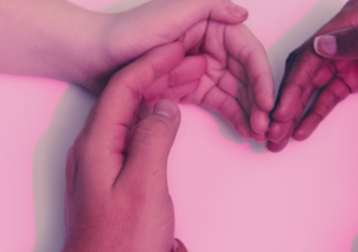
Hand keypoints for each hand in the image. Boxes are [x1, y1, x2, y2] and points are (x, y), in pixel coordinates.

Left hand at [51, 41, 203, 251]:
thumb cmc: (121, 251)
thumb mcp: (146, 190)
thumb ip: (154, 141)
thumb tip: (165, 106)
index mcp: (98, 144)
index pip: (125, 86)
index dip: (155, 61)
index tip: (183, 46)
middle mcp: (94, 148)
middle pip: (126, 94)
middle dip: (160, 71)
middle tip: (196, 59)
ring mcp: (100, 165)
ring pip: (131, 113)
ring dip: (159, 93)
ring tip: (192, 80)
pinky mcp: (110, 180)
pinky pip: (134, 135)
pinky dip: (156, 119)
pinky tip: (172, 120)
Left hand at [83, 0, 273, 139]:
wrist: (90, 56)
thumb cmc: (127, 34)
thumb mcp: (171, 12)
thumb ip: (209, 6)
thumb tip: (242, 13)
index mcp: (207, 23)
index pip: (246, 51)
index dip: (260, 77)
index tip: (267, 102)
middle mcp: (206, 44)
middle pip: (244, 73)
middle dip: (258, 99)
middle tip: (265, 125)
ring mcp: (195, 67)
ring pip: (233, 91)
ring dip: (248, 110)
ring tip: (258, 133)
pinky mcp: (184, 87)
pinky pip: (216, 102)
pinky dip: (232, 115)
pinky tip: (243, 129)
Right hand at [266, 0, 357, 150]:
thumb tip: (320, 44)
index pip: (313, 51)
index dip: (292, 84)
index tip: (278, 111)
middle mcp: (352, 32)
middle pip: (307, 67)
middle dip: (287, 100)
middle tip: (271, 131)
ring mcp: (356, 53)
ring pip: (315, 83)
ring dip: (296, 110)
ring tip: (279, 137)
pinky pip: (331, 93)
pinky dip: (315, 112)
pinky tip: (301, 129)